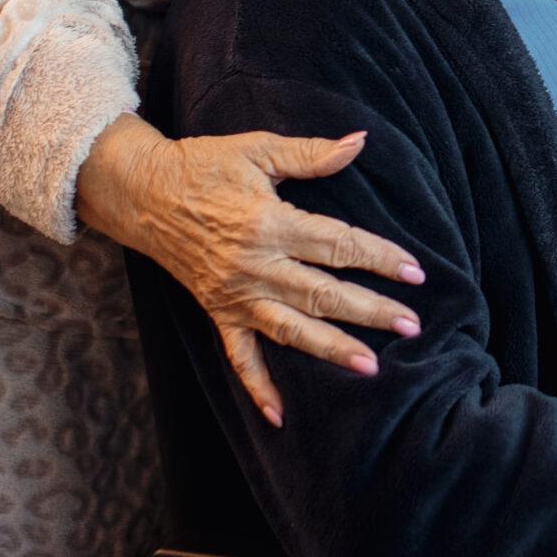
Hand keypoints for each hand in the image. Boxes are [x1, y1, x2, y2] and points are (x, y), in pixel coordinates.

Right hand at [76, 117, 424, 427]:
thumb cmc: (203, 165)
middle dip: (370, 311)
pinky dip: (257, 386)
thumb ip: (312, 154)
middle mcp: (255, 265)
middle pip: (323, 293)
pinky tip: (279, 415)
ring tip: (370, 367)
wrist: (141, 193)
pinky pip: (239, 355)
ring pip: (291, 328)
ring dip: (331, 349)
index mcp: (270, 222)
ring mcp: (235, 293)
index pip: (338, 244)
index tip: (416, 273)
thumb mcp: (258, 149)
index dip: (380, 257)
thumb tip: (360, 141)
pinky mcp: (217, 311)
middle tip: (412, 326)